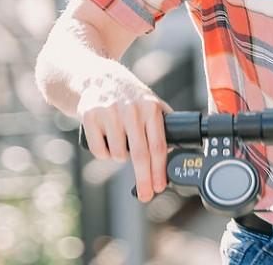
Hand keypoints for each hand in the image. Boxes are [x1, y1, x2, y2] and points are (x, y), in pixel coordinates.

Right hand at [77, 72, 171, 201]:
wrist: (98, 78)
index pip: (158, 145)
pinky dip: (103, 153)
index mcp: (150, 108)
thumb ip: (164, 121)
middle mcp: (131, 110)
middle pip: (140, 154)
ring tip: (121, 144)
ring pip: (118, 154)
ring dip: (120, 158)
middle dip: (144, 179)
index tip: (159, 187)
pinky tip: (106, 140)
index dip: (159, 169)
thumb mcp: (151, 102)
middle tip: (146, 195)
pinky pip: (99, 150)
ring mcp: (110, 113)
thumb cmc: (129, 96)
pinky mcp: (90, 116)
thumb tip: (181, 146)